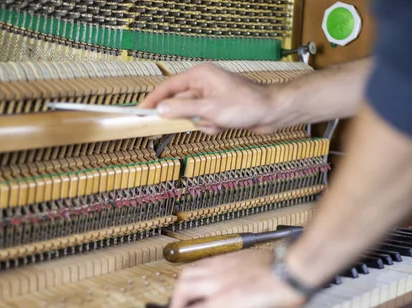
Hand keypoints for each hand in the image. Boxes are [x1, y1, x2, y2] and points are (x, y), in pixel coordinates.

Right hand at [140, 63, 281, 133]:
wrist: (272, 112)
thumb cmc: (245, 105)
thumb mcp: (210, 109)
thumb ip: (183, 110)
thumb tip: (160, 110)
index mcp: (200, 76)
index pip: (168, 87)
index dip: (153, 100)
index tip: (140, 112)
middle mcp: (203, 84)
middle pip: (179, 103)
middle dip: (185, 117)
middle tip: (178, 126)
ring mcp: (210, 97)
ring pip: (192, 115)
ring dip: (201, 123)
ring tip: (217, 122)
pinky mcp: (218, 109)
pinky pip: (204, 121)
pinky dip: (210, 126)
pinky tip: (223, 126)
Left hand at [156, 249, 306, 307]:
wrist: (292, 269)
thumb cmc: (289, 268)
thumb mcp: (266, 268)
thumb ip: (255, 275)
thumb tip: (258, 285)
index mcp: (230, 260)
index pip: (201, 267)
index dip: (193, 281)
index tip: (193, 291)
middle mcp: (219, 268)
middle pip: (185, 276)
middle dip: (179, 293)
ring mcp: (216, 283)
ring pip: (181, 290)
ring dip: (175, 307)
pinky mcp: (219, 300)